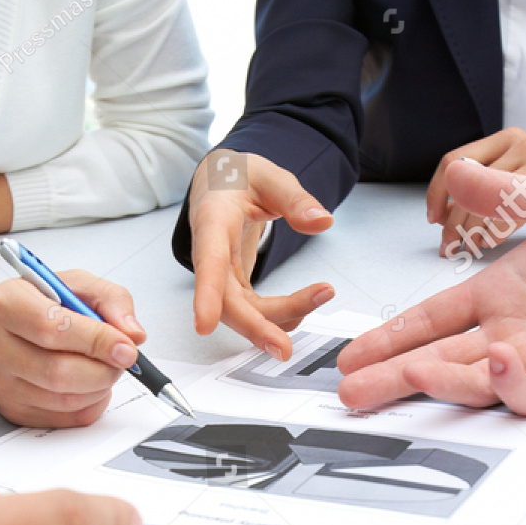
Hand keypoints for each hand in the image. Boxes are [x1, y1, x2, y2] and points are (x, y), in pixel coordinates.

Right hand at [0, 267, 145, 428]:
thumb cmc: (36, 304)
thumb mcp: (73, 284)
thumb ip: (110, 299)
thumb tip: (133, 334)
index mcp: (7, 304)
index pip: (53, 328)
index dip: (97, 341)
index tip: (126, 347)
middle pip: (59, 372)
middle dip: (104, 370)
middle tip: (121, 359)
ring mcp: (0, 384)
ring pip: (65, 400)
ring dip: (100, 387)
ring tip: (103, 367)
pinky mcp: (13, 410)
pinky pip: (66, 419)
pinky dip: (91, 404)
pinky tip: (90, 384)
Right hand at [187, 150, 335, 359]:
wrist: (221, 183)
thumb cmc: (238, 177)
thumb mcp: (269, 175)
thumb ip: (294, 198)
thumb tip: (321, 221)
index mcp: (213, 222)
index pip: (207, 261)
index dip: (205, 295)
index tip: (204, 325)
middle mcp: (211, 254)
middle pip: (226, 302)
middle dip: (255, 327)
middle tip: (284, 349)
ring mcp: (221, 275)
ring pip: (242, 312)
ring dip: (278, 319)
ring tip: (321, 293)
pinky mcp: (234, 285)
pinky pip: (253, 311)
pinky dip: (279, 315)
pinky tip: (307, 303)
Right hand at [339, 160, 525, 413]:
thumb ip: (505, 195)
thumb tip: (455, 168)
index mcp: (501, 292)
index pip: (431, 319)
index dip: (390, 337)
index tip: (352, 355)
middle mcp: (511, 332)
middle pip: (438, 359)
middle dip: (392, 377)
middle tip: (350, 394)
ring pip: (475, 380)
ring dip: (441, 381)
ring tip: (412, 375)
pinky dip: (512, 388)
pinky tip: (502, 363)